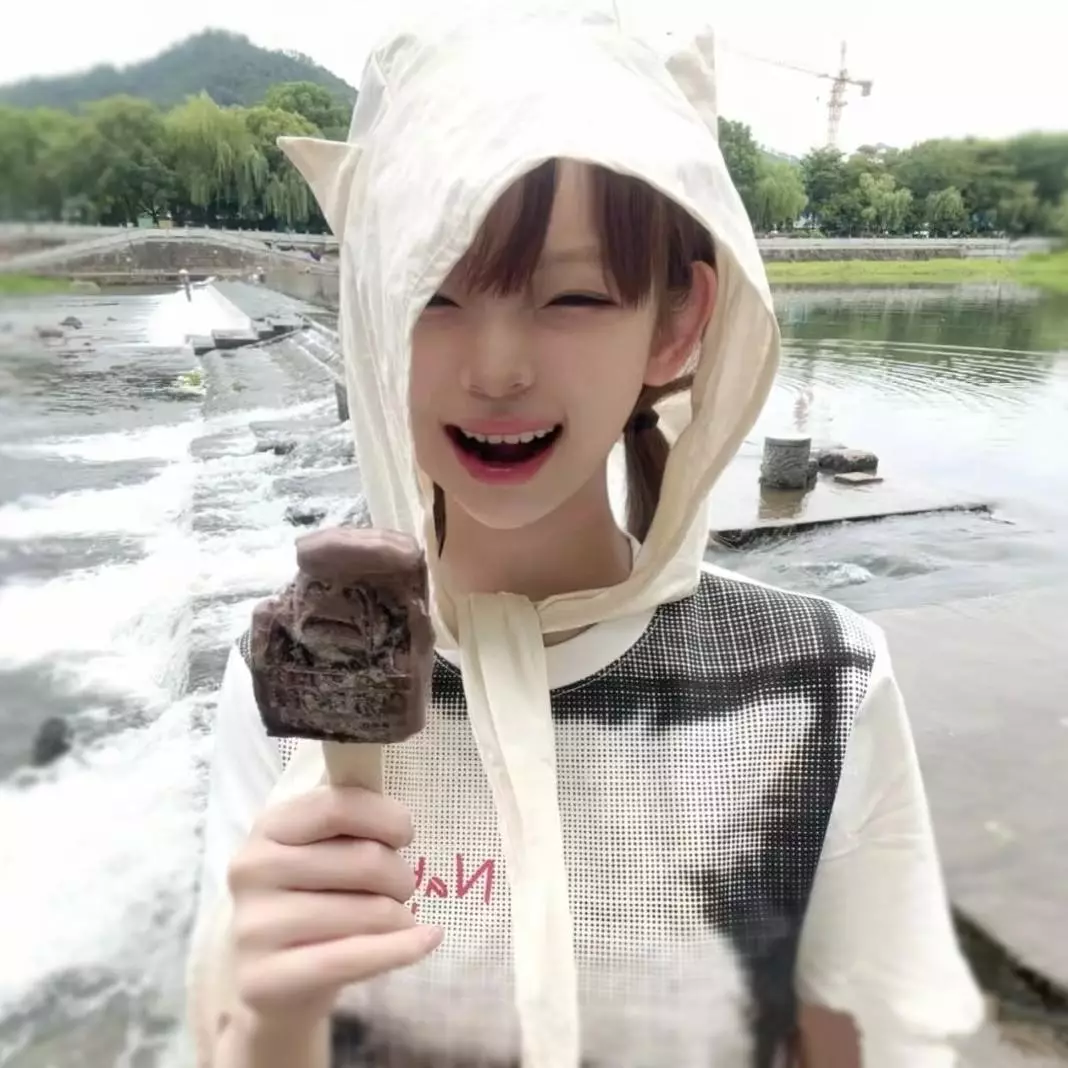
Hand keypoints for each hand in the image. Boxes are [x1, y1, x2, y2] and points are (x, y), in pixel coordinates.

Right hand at [226, 785, 442, 1024]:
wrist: (272, 981)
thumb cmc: (311, 899)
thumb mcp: (321, 850)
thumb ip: (351, 820)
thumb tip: (399, 815)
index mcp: (268, 827)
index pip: (338, 807)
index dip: (385, 817)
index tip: (406, 834)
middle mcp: (252, 870)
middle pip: (363, 860)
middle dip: (400, 875)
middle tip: (401, 888)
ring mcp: (254, 927)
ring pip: (367, 912)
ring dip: (399, 916)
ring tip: (394, 920)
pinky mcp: (265, 978)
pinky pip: (354, 958)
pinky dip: (403, 948)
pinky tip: (427, 939)